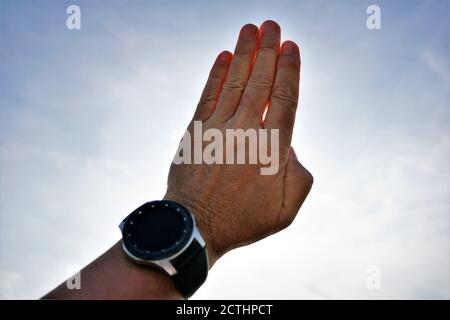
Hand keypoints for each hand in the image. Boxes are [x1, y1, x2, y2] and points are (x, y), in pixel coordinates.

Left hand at [164, 20, 312, 265]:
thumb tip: (291, 147)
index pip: (284, 98)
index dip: (289, 70)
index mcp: (272, 149)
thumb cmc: (243, 221)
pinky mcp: (195, 131)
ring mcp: (218, 129)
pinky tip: (223, 56)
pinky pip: (208, 95)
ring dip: (243, 53)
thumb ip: (299, 176)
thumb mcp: (286, 210)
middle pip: (261, 82)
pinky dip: (216, 74)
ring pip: (235, 82)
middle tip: (273, 25)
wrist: (196, 227)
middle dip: (268, 50)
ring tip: (250, 29)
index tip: (292, 47)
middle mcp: (246, 132)